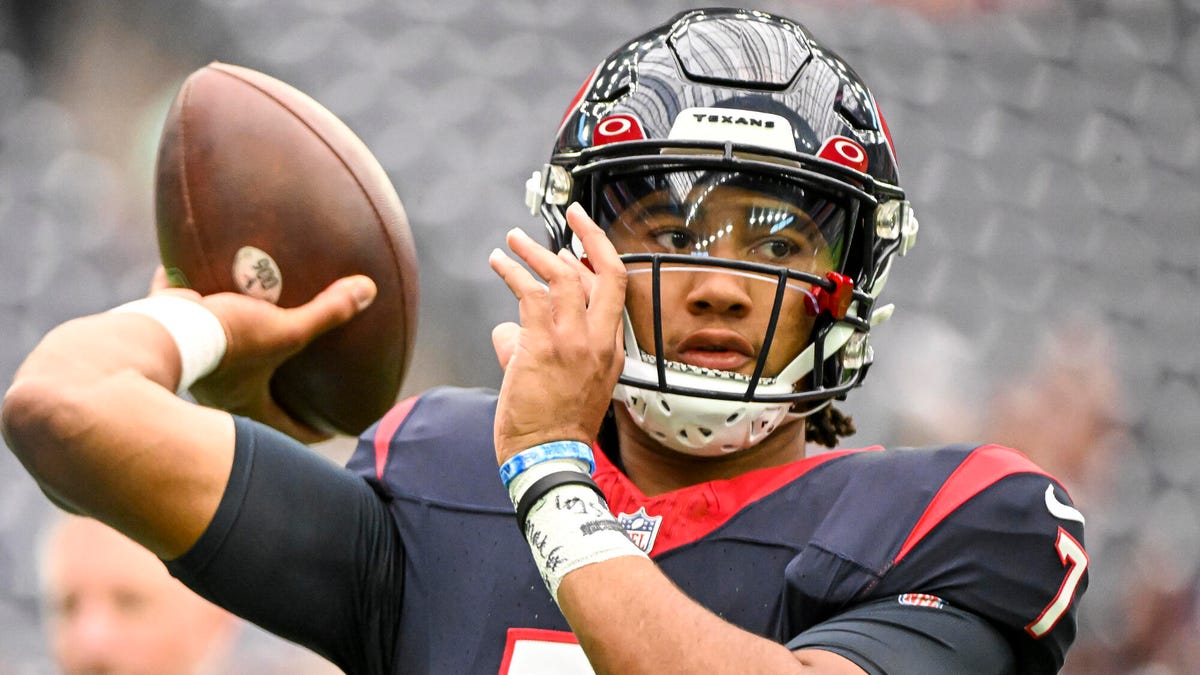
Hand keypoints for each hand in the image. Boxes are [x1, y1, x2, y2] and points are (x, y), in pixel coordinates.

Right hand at [149, 266, 376, 442]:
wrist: (156, 331)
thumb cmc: (225, 341)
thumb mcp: (284, 329)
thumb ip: (327, 313)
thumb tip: (369, 291)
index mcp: (245, 403)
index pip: (286, 429)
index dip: (312, 431)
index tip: (331, 428)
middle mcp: (214, 391)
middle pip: (248, 398)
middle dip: (270, 391)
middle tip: (292, 382)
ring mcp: (185, 364)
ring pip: (210, 357)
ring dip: (227, 347)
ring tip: (246, 330)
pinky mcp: (160, 332)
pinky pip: (170, 311)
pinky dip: (175, 292)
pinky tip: (176, 269)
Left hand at [488, 203, 625, 462]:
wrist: (549, 457)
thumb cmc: (556, 428)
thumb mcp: (565, 384)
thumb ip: (537, 348)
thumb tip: (510, 331)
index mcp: (611, 350)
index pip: (613, 291)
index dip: (596, 261)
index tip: (579, 244)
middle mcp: (599, 340)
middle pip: (606, 272)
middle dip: (590, 235)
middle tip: (571, 213)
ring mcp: (573, 341)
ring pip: (564, 276)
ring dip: (536, 252)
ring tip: (513, 241)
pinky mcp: (542, 345)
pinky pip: (529, 294)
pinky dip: (512, 272)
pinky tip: (499, 263)